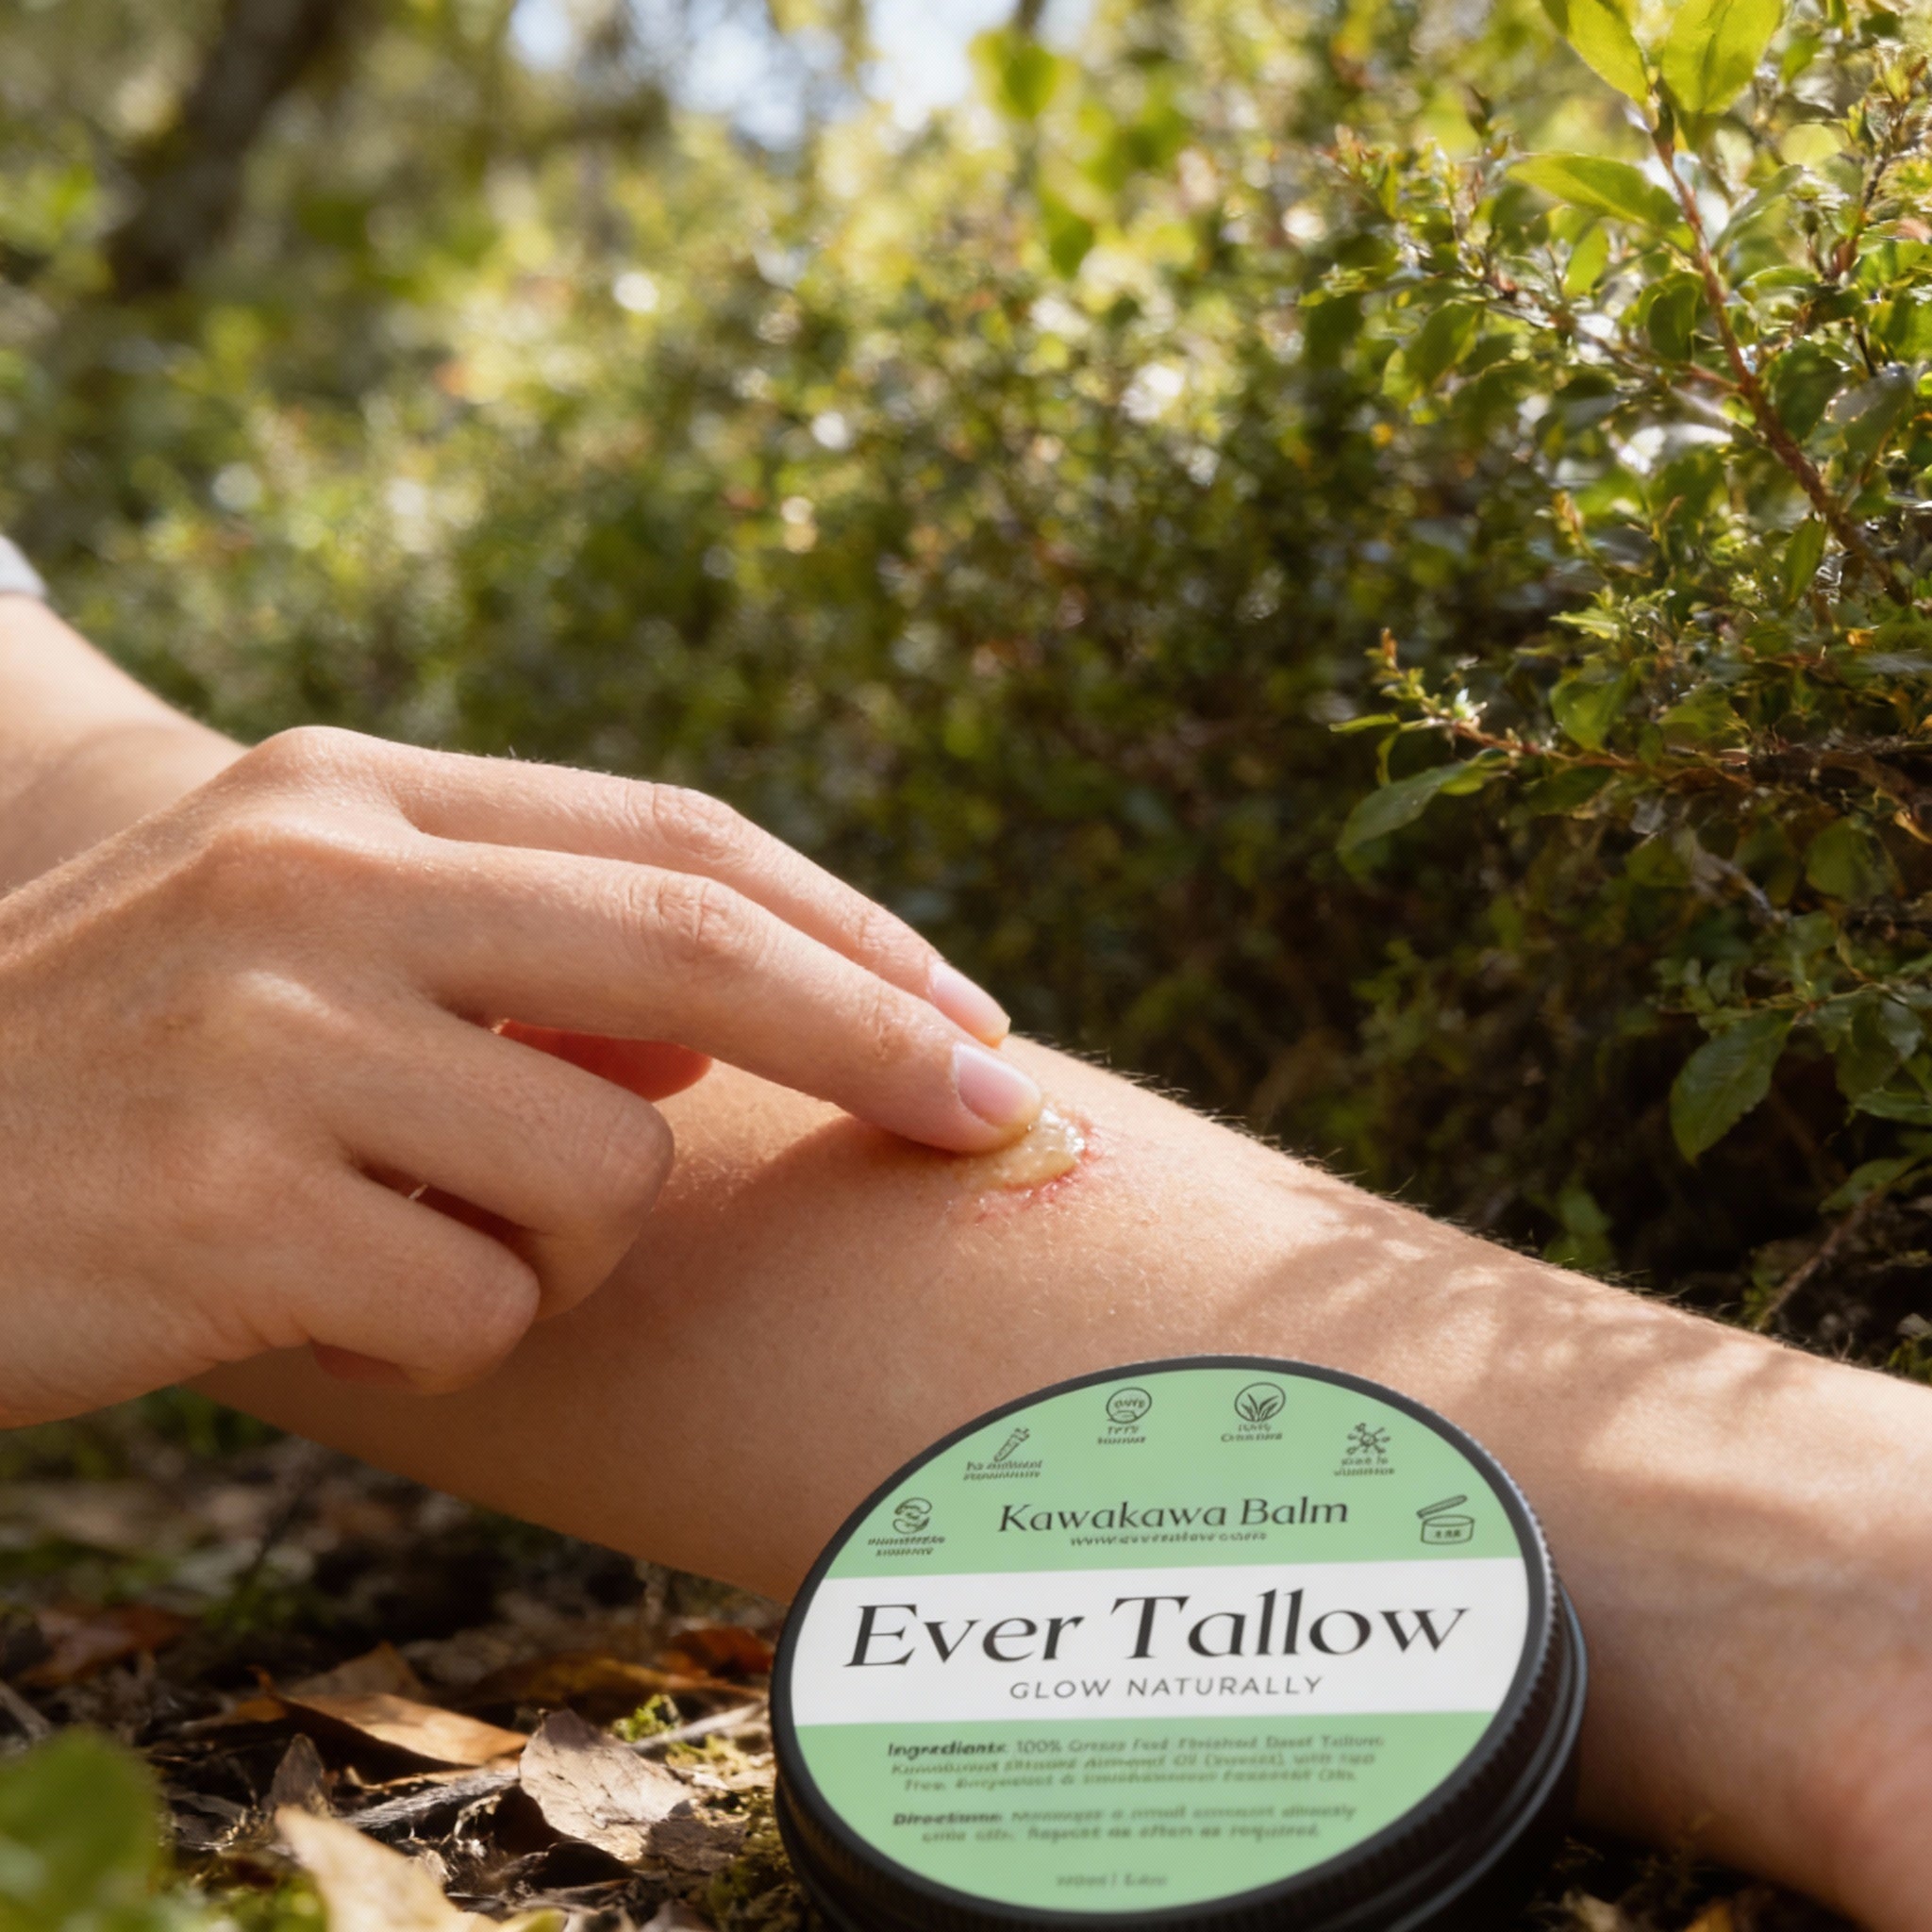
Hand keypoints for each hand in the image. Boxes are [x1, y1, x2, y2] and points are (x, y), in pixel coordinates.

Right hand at [0, 726, 1037, 1422]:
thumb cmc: (117, 1067)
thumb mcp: (296, 945)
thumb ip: (509, 947)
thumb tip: (734, 1009)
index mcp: (346, 793)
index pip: (674, 839)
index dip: (851, 929)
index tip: (969, 1013)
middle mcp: (315, 881)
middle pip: (702, 948)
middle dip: (881, 1036)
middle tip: (997, 1112)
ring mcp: (268, 1040)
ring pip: (598, 1168)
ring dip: (555, 1242)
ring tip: (391, 1229)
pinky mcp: (229, 1207)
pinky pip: (480, 1306)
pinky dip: (445, 1332)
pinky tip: (302, 1298)